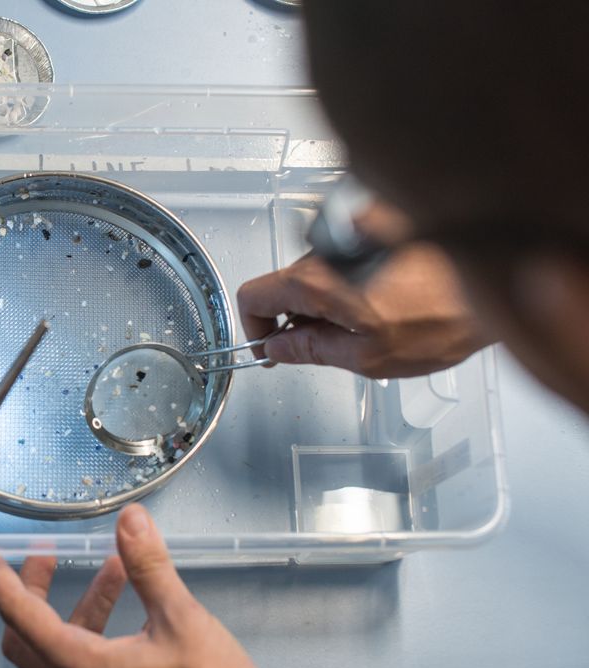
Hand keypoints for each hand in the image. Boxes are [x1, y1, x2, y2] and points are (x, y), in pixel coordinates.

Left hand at [0, 505, 255, 667]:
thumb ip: (151, 569)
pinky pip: (75, 659)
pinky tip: (126, 599)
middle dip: (33, 590)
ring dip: (76, 604)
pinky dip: (90, 627)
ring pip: (52, 648)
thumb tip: (130, 521)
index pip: (22, 619)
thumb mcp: (183, 622)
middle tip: (47, 555)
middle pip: (24, 636)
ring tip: (114, 568)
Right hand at [237, 244, 491, 377]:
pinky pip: (351, 256)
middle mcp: (329, 247)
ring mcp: (354, 232)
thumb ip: (312, 351)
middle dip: (299, 317)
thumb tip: (281, 349)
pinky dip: (360, 279)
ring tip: (376, 321)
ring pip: (321, 270)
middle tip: (328, 346)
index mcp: (317, 280)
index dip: (255, 329)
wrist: (500, 275)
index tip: (272, 347)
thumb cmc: (444, 316)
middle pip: (287, 283)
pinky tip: (395, 299)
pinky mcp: (381, 225)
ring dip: (333, 299)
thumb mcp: (368, 355)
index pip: (253, 297)